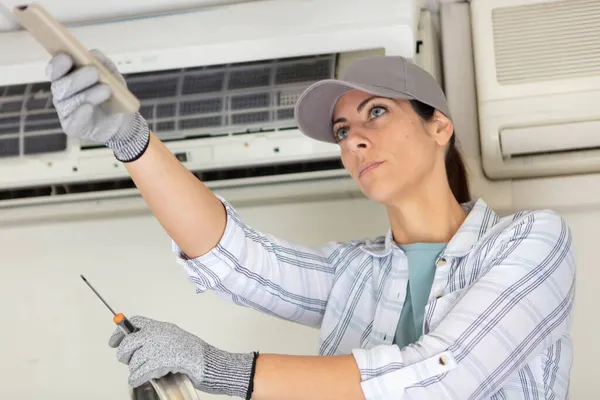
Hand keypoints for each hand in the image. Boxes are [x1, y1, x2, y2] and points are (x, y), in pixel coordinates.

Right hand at [46, 49, 149, 161]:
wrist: (124, 119)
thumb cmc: (112, 93)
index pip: (54, 69)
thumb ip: (103, 63)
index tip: (68, 58)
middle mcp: (62, 94)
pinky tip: (89, 107)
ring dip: (88, 94)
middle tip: (95, 73)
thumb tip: (93, 54)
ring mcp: (66, 111)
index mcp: (67, 77)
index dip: (58, 63)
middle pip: (60, 85)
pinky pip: (73, 121)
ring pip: (68, 102)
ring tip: (106, 90)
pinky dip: (80, 114)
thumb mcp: (113, 75)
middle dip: (77, 78)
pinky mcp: (73, 127)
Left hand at [109, 316, 256, 397]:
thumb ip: (157, 339)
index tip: (114, 342)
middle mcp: (159, 333)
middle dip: (124, 354)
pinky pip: (140, 372)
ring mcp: (161, 346)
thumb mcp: (174, 339)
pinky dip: (137, 378)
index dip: (121, 331)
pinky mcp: (163, 361)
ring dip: (135, 370)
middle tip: (129, 362)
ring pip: (134, 360)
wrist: (210, 363)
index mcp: (162, 327)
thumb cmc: (194, 354)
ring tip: (143, 373)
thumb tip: (137, 347)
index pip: (136, 322)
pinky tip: (140, 379)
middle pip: (129, 342)